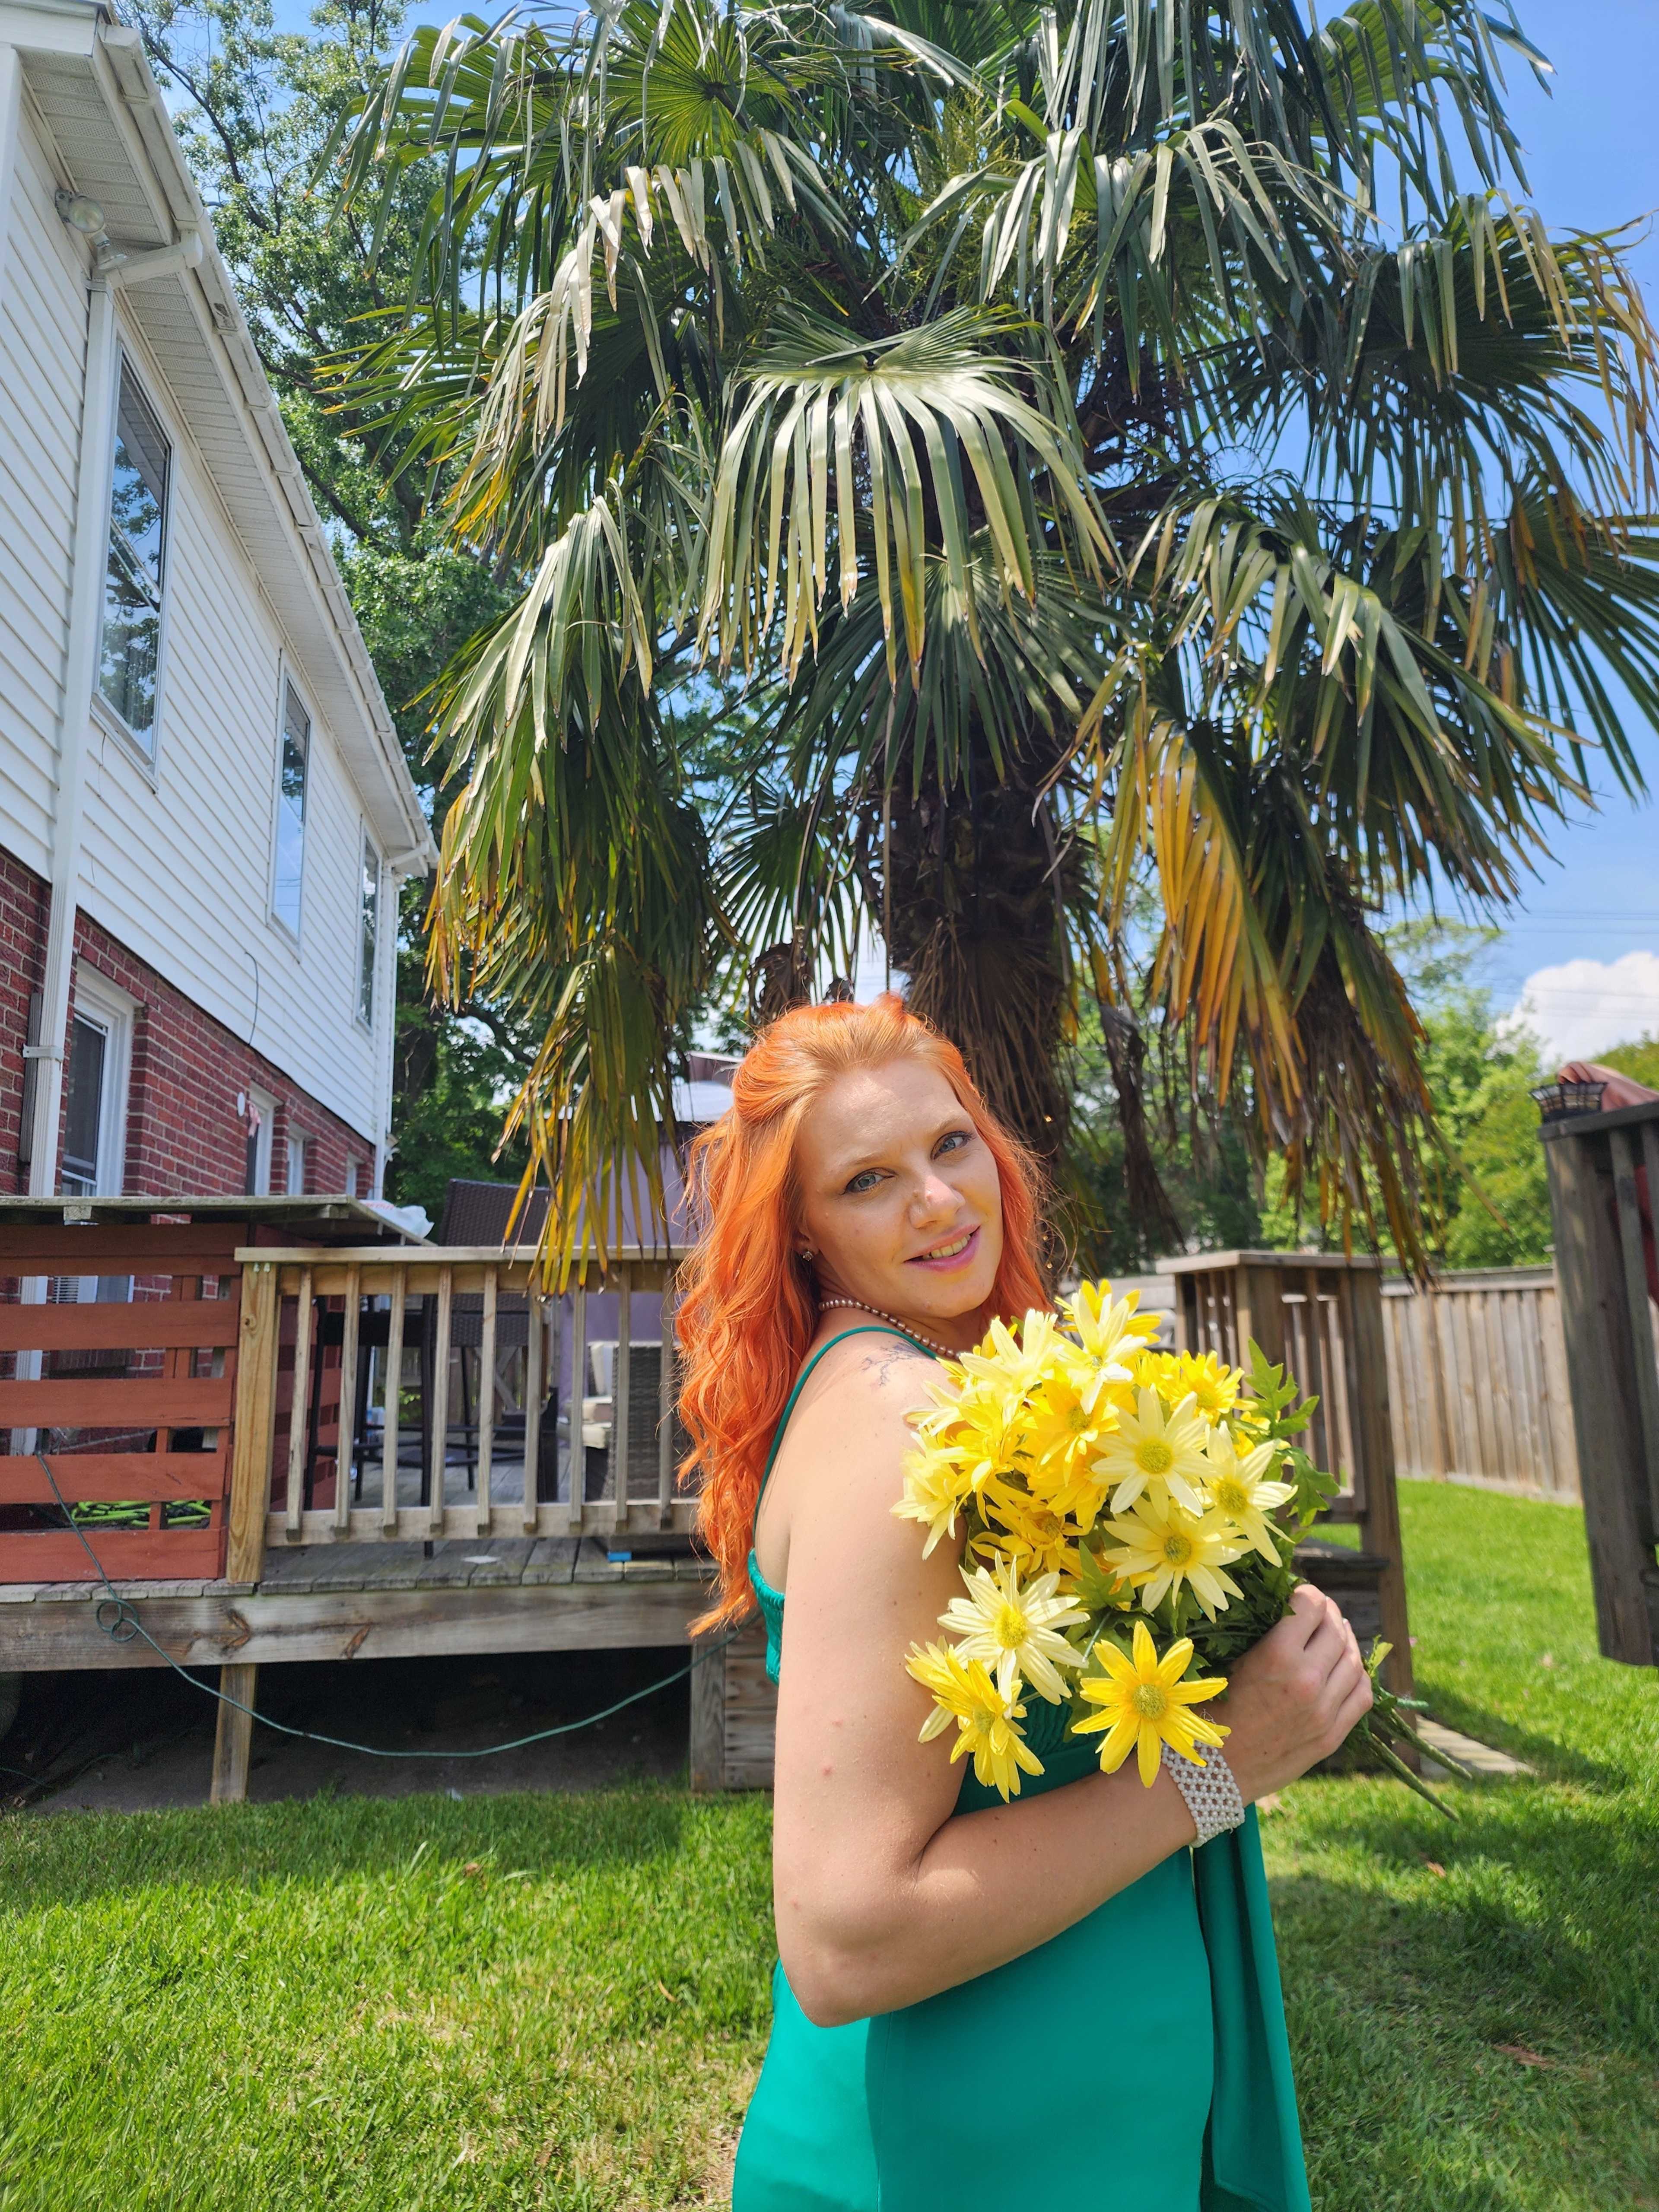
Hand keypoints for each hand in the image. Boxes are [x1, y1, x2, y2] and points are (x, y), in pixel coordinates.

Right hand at [1212, 1585, 1373, 1803]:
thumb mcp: (1233, 1662)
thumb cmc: (1214, 1709)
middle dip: (1328, 1613)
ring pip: (1354, 1660)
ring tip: (1335, 1634)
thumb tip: (1289, 1605)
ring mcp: (1324, 1711)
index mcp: (1277, 1657)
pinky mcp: (1333, 1735)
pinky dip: (1359, 1675)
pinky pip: (1362, 1695)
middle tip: (1319, 1610)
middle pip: (1336, 1629)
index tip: (1299, 1593)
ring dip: (1346, 1640)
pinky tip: (1347, 1668)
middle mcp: (1307, 1681)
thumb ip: (1266, 1635)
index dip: (1307, 1593)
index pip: (1311, 1605)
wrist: (1217, 1770)